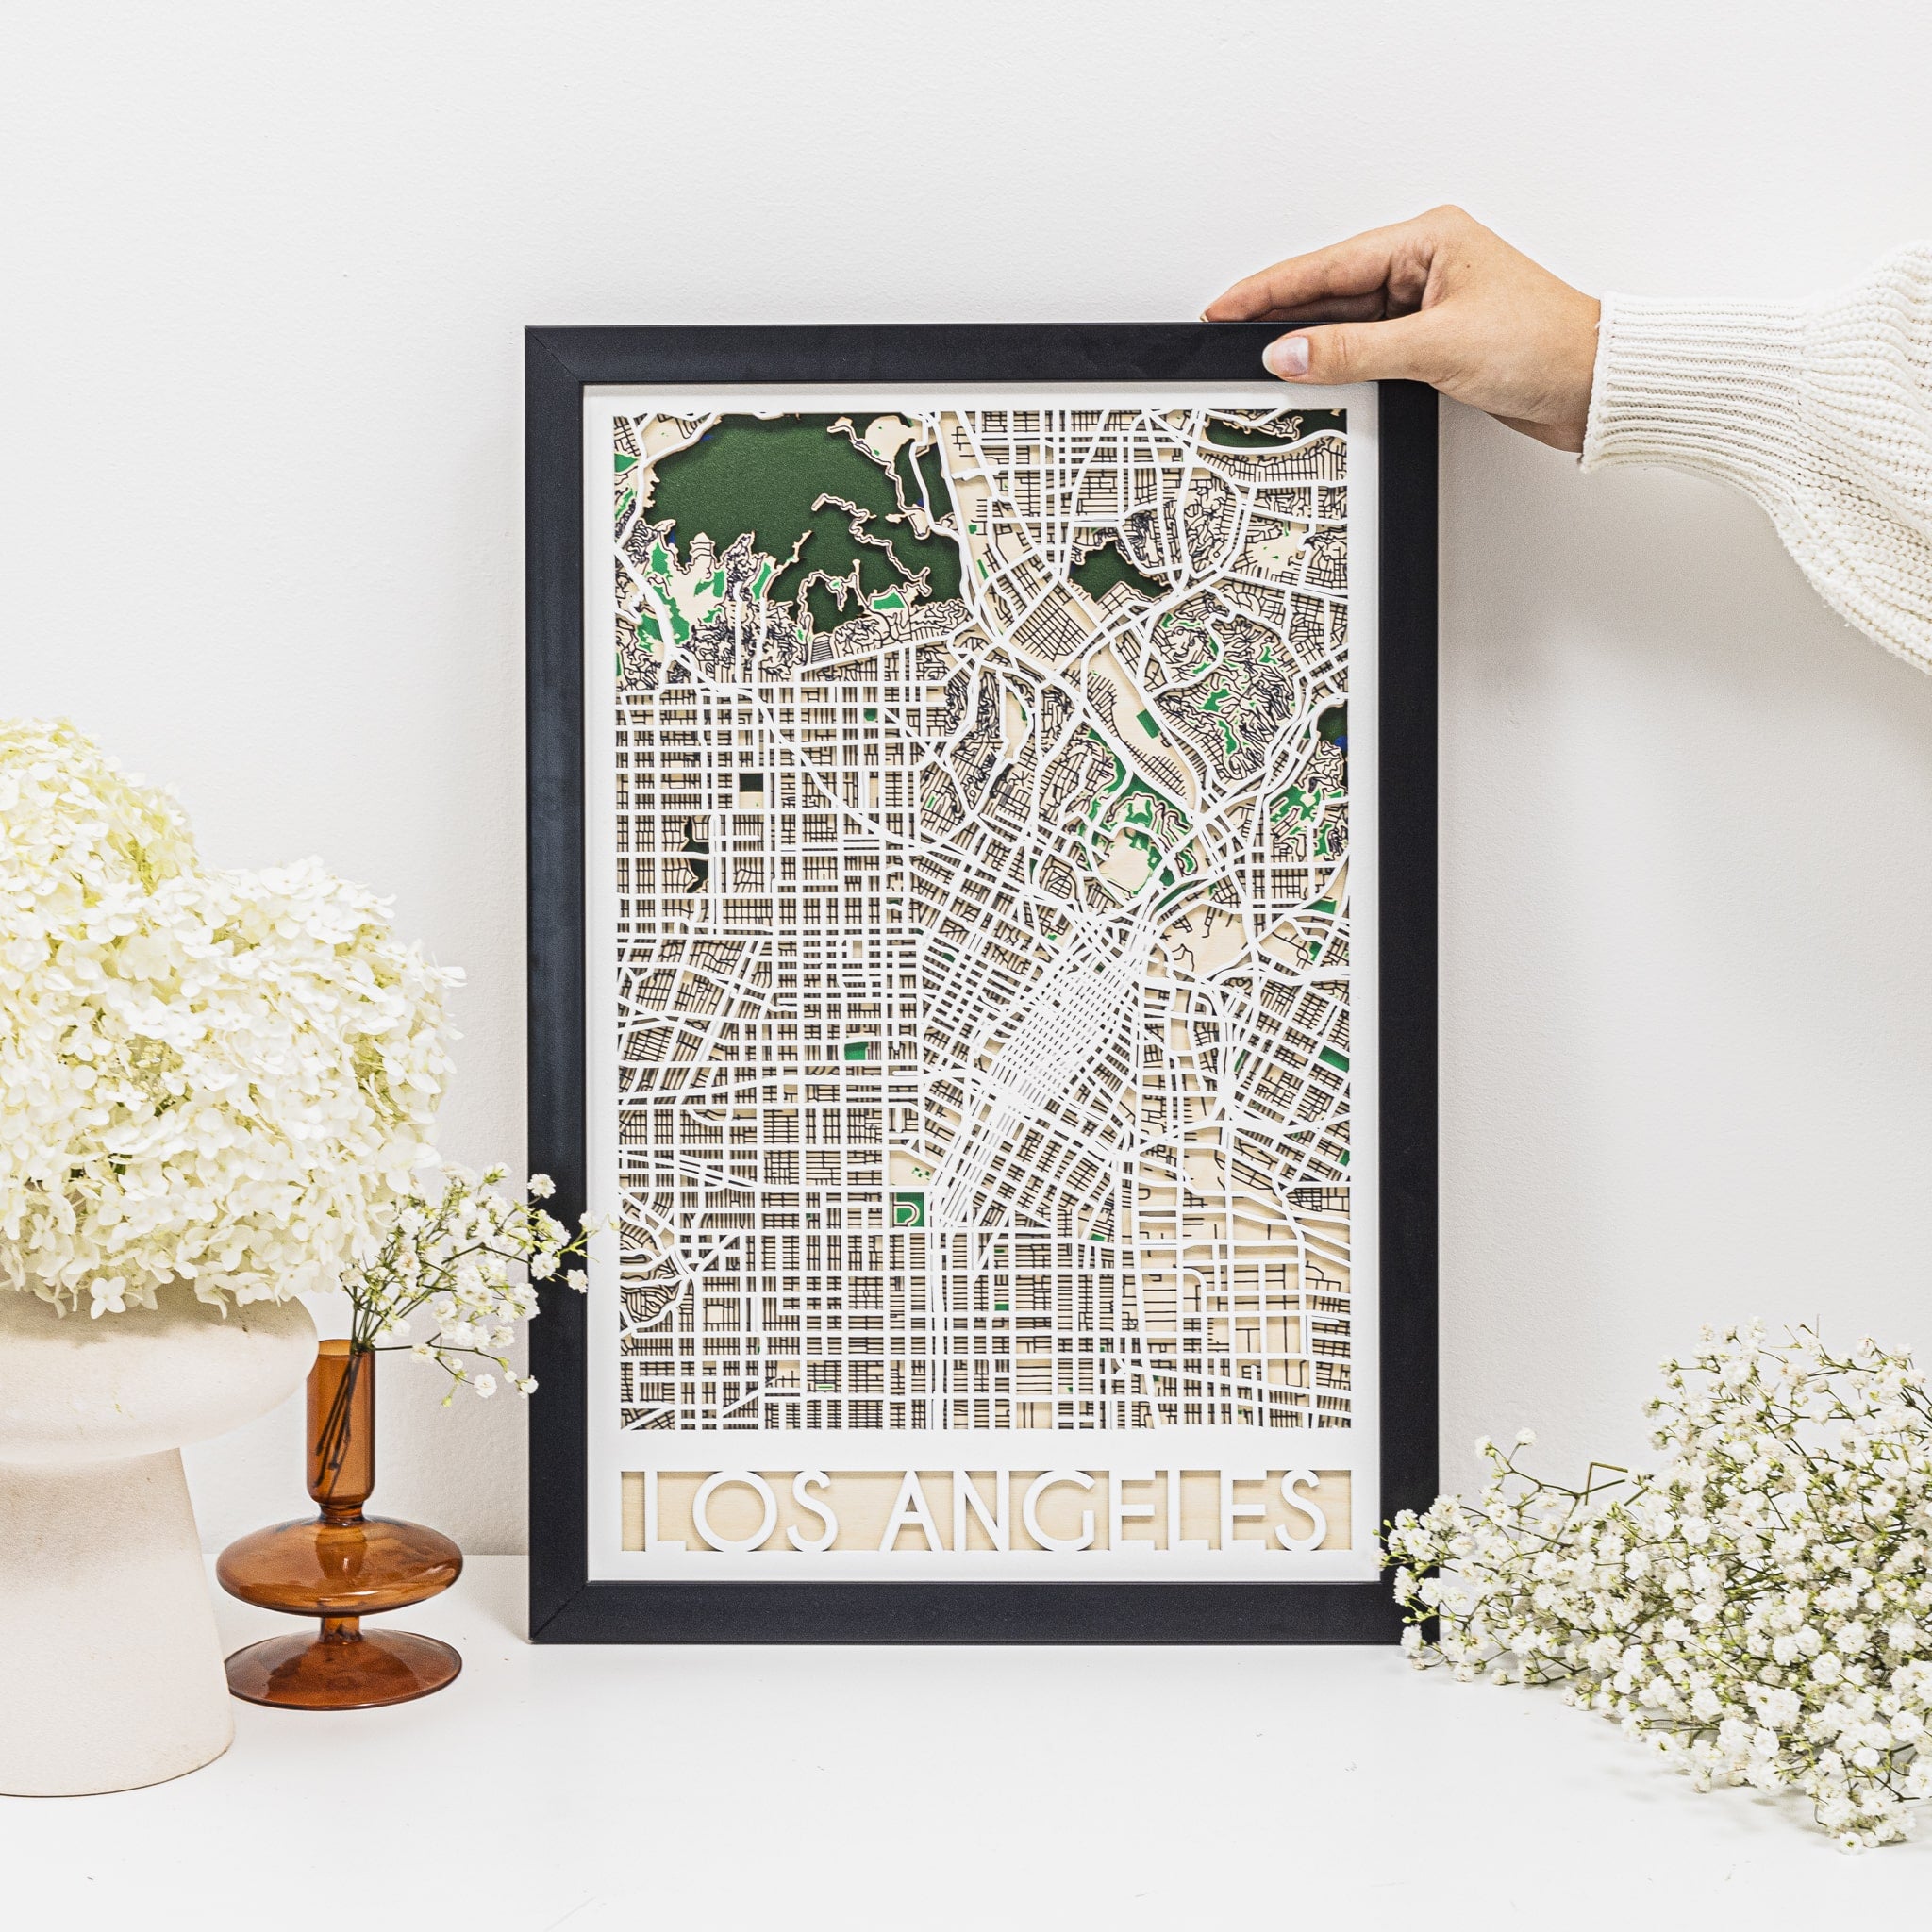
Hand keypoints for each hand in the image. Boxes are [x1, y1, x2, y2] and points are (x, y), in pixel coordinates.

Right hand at [1204, 206, 1600, 452]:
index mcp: (1428, 239)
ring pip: (1347, 323)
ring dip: (1308, 345)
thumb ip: (1352, 351)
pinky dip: (1338, 363)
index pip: (1328, 264)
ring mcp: (1429, 304)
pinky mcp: (1435, 342)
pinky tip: (1312, 376)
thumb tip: (1288, 352)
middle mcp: (1426, 265)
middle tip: (1226, 338)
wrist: (1596, 387)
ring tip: (1259, 365)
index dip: (1269, 289)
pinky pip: (1368, 349)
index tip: (1225, 307)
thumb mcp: (1436, 346)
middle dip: (1279, 317)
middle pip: (1330, 291)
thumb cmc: (1544, 345)